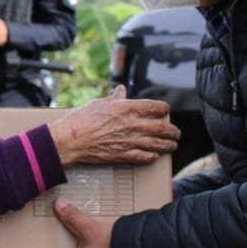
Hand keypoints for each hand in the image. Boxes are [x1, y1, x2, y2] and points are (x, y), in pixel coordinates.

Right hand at [48, 85, 178, 164]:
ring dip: (167, 145)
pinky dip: (151, 157)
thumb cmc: (80, 119)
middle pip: (161, 128)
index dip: (163, 109)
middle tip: (176, 133)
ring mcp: (128, 142)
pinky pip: (143, 157)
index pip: (154, 107)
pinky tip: (155, 156)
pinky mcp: (122, 156)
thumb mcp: (98, 103)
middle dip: (172, 131)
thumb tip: (121, 90)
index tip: (165, 110)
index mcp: (126, 108)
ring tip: (172, 146)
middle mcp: (131, 125)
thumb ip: (114, 98)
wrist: (69, 141)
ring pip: (156, 144)